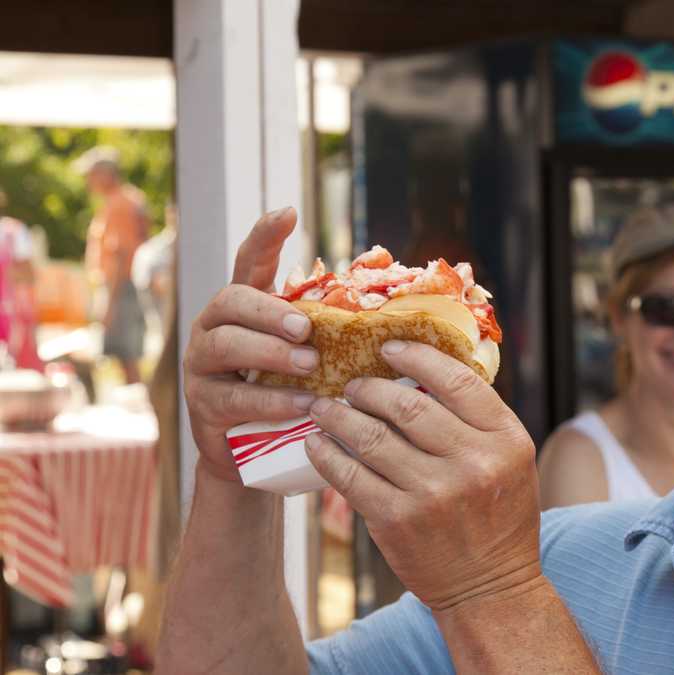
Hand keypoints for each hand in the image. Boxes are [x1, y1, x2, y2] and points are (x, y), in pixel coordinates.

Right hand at [182, 207, 318, 481]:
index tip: (288, 212)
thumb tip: (399, 304)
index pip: (249, 261)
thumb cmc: (291, 392)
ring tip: (310, 363)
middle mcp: (215, 328)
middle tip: (306, 326)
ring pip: (226, 345)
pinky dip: (273, 399)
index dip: (265, 236)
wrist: (252, 455)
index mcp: (245, 308)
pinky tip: (305, 403)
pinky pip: (234, 397)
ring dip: (271, 352)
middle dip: (270, 310)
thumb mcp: (309, 355)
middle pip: (232, 300)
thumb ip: (332, 328)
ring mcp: (202, 366)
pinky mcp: (203, 406)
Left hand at [305, 341, 540, 610]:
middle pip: (406, 404)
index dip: (417, 357)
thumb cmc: (498, 518)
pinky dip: (327, 453)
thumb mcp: (510, 462)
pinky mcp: (397, 521)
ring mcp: (433, 492)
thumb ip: (478, 421)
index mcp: (506, 440)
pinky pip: (350, 475)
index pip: (456, 380)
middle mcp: (473, 462)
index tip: (389, 348)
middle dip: (368, 387)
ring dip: (339, 415)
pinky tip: (317, 443)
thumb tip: (423, 373)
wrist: (491, 589)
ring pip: (371, 435)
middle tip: (351, 383)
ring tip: (325, 407)